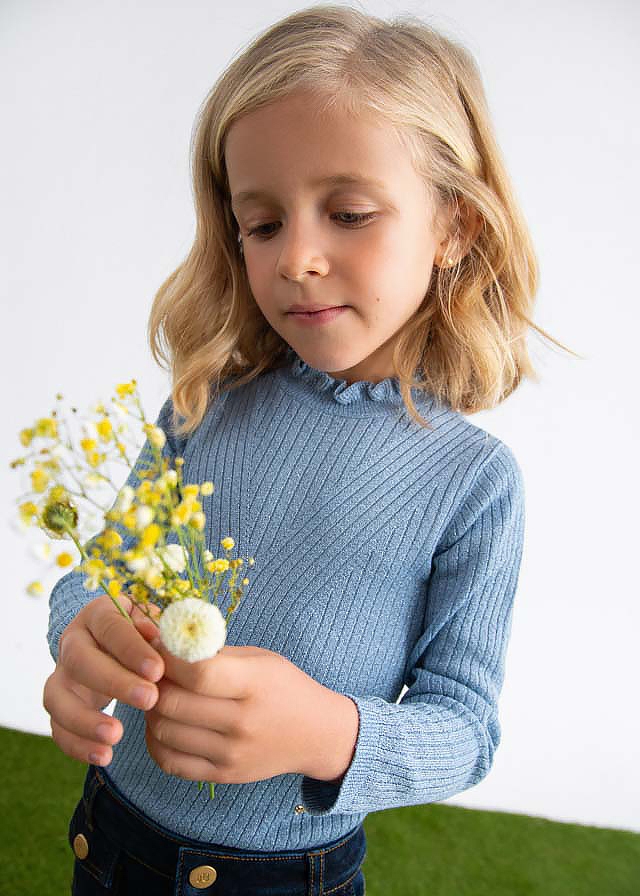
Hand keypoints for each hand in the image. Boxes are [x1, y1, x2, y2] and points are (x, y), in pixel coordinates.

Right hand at [43, 594, 164, 765]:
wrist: (117, 644)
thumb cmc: (143, 632)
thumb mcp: (154, 623)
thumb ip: (158, 629)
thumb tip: (160, 639)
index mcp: (98, 614)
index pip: (110, 627)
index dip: (131, 648)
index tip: (157, 670)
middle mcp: (72, 641)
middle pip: (80, 660)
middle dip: (115, 682)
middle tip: (149, 699)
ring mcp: (61, 674)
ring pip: (57, 697)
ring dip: (85, 719)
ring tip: (117, 735)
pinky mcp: (58, 705)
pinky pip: (57, 726)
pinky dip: (76, 744)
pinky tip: (104, 755)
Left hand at [143, 639, 356, 784]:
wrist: (316, 734)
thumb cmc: (284, 687)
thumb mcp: (259, 659)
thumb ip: (214, 653)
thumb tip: (163, 641)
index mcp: (255, 684)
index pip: (198, 673)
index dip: (168, 658)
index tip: (158, 646)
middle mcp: (242, 722)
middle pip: (173, 703)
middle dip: (152, 682)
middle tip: (151, 672)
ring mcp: (231, 754)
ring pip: (163, 731)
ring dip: (150, 710)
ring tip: (157, 695)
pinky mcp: (222, 776)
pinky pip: (169, 761)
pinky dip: (155, 740)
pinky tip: (163, 723)